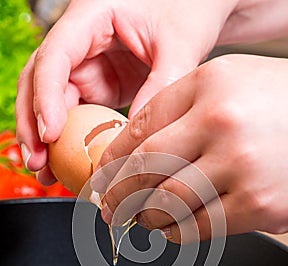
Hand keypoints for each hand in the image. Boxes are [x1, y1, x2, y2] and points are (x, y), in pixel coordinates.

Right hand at [16, 0, 237, 183]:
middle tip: (38, 162)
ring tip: (45, 172)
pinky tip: (67, 165)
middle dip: (34, 124)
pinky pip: (76, 116)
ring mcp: (88, 67)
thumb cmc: (188, 8)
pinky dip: (69, 142)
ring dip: (46, 139)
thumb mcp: (180, 43)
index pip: (55, 56)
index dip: (46, 96)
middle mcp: (81, 43)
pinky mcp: (99, 88)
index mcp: (92, 16)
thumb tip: (138, 136)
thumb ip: (160, 85)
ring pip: (54, 104)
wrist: (197, 9)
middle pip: (40, 82)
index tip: (50, 132)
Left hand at [91, 54, 287, 241]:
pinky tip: (170, 229)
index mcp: (210, 84)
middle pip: (144, 167)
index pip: (140, 126)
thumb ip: (185, 110)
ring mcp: (239, 166)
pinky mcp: (257, 206)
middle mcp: (221, 122)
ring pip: (166, 203)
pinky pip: (197, 228)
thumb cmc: (287, 107)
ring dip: (145, 216)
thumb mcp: (234, 84)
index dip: (113, 158)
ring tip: (141, 218)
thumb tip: (137, 148)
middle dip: (117, 193)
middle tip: (109, 205)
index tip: (103, 175)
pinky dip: (174, 233)